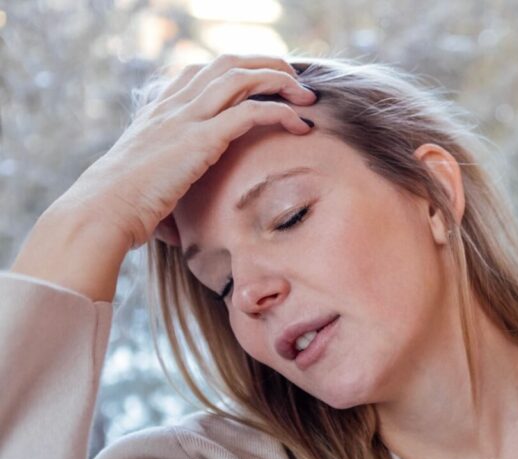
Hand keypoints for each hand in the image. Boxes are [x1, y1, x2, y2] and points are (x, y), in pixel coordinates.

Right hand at [55, 54, 316, 250]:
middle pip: (226, 63)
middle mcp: (173, 107)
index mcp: (158, 112)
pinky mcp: (201, 140)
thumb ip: (164, 186)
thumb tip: (174, 227)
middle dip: (264, 64)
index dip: (235, 70)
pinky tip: (299, 124)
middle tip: (292, 81)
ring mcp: (186, 119)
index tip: (261, 84)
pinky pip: (250, 112)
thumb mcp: (145, 186)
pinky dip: (280, 112)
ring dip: (279, 80)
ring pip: (241, 77)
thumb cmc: (121, 211)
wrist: (101, 212)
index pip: (200, 72)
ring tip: (305, 95)